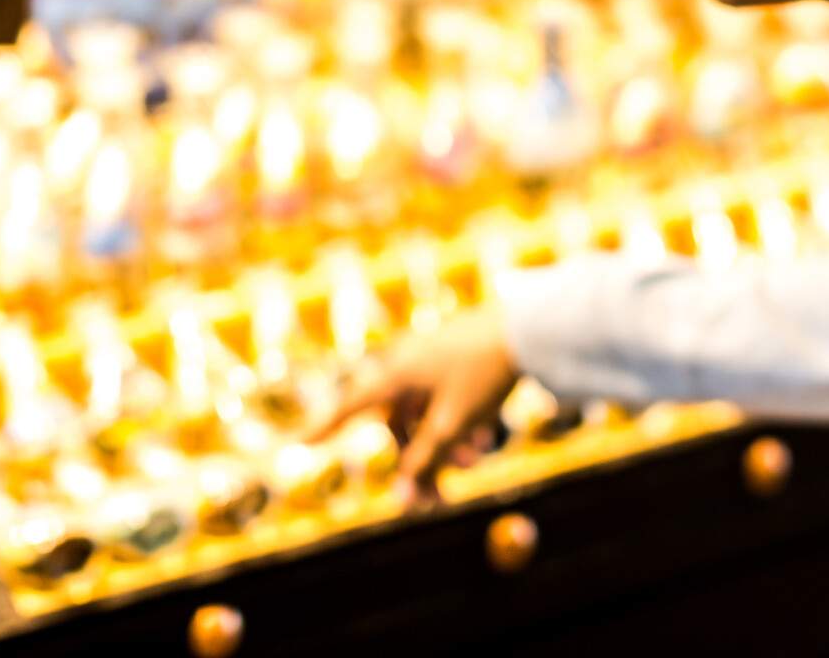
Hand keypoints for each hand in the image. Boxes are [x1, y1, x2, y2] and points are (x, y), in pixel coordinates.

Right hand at [306, 306, 519, 507]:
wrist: (529, 327)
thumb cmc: (484, 375)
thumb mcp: (453, 426)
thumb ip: (424, 464)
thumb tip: (402, 501)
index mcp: (395, 374)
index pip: (349, 408)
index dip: (324, 429)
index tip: (299, 445)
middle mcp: (405, 364)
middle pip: (397, 425)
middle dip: (416, 463)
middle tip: (435, 501)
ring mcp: (430, 359)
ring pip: (424, 415)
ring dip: (442, 444)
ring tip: (475, 461)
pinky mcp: (453, 357)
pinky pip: (443, 400)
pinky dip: (456, 422)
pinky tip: (484, 438)